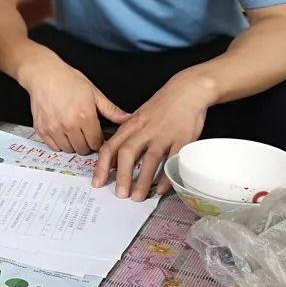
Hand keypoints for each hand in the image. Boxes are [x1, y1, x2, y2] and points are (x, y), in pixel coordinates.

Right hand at [19, 50, 129, 153]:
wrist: (43, 74)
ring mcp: (54, 128)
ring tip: (73, 131)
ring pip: (68, 149)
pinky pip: (54, 147)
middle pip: (83, 149)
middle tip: (84, 133)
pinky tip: (61, 131)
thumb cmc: (68, 80)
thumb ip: (111, 110)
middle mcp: (69, 124)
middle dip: (86, 143)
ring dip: (72, 144)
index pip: (96, 143)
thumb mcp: (93, 92)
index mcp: (85, 116)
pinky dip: (59, 143)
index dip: (98, 140)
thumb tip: (128, 119)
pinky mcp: (42, 130)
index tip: (96, 135)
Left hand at [92, 71, 215, 200]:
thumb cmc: (162, 105)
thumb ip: (127, 136)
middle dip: (122, 175)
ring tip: (138, 197)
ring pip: (150, 158)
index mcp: (132, 125)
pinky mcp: (182, 138)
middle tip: (120, 195)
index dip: (102, 165)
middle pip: (128, 153)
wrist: (187, 90)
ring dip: (143, 180)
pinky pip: (173, 159)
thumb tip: (114, 159)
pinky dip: (168, 175)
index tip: (98, 182)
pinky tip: (163, 189)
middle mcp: (145, 130)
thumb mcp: (139, 116)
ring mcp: (164, 134)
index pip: (111, 146)